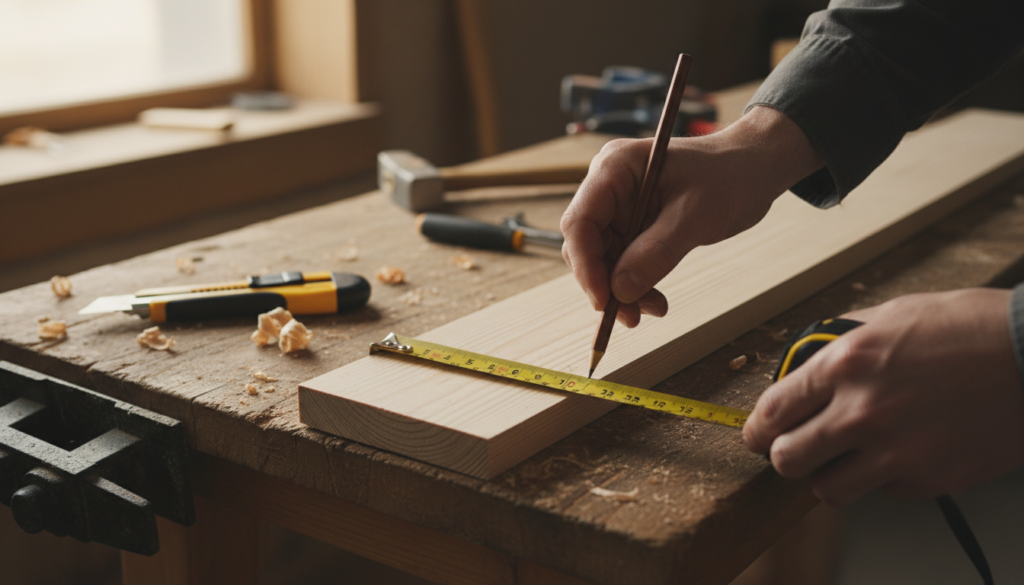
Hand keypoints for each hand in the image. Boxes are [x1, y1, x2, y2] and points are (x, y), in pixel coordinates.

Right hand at [560, 106, 823, 325]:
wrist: (754, 169)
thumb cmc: (730, 176)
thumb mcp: (696, 216)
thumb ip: (656, 252)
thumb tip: (620, 291)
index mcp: (616, 168)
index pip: (581, 221)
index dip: (586, 265)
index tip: (604, 300)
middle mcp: (610, 186)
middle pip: (586, 244)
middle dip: (604, 283)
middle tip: (630, 315)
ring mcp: (620, 206)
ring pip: (602, 259)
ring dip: (621, 290)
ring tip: (652, 309)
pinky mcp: (633, 224)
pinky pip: (622, 261)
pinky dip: (635, 284)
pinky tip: (654, 300)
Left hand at [743, 288, 1023, 505]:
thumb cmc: (973, 328)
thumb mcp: (895, 315)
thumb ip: (845, 342)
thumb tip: (813, 360)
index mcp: (847, 363)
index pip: (774, 410)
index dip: (756, 428)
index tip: (756, 434)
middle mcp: (863, 411)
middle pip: (787, 459)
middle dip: (783, 456)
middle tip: (792, 449)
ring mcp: (896, 451)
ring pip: (826, 489)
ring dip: (827, 475)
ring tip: (842, 458)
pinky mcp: (928, 478)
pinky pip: (881, 492)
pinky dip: (879, 479)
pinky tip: (896, 453)